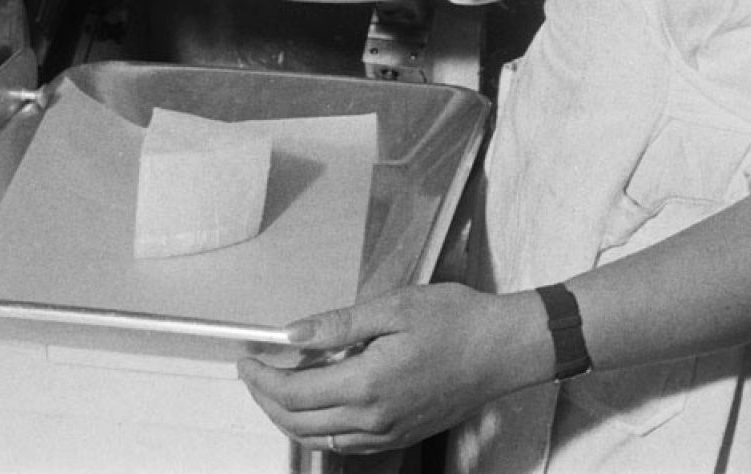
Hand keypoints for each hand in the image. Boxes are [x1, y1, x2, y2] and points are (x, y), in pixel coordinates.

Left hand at [235, 285, 546, 457]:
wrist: (503, 350)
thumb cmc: (454, 320)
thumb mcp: (393, 307)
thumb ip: (337, 325)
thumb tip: (291, 334)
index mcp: (368, 383)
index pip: (294, 392)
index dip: (263, 377)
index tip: (247, 358)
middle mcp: (374, 418)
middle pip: (299, 422)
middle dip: (266, 399)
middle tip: (253, 371)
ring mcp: (388, 433)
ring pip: (319, 438)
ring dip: (289, 416)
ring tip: (275, 386)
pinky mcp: (400, 436)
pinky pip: (346, 443)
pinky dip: (319, 427)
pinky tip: (317, 405)